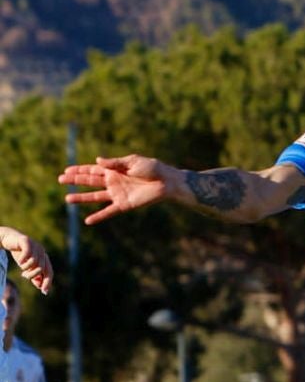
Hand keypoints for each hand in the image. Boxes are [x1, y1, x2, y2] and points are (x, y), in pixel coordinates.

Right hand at [0, 227, 51, 291]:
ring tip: (21, 267)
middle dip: (33, 275)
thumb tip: (40, 286)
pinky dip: (23, 260)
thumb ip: (33, 275)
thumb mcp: (26, 266)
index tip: (44, 292)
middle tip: (24, 275)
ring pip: (35, 262)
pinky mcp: (26, 241)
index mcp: (44, 257)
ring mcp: (35, 245)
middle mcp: (42, 251)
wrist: (8, 239)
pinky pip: (28, 253)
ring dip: (27, 268)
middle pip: (42, 268)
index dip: (48, 282)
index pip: (49, 272)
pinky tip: (19, 261)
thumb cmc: (19, 253)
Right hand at [60, 156, 174, 224]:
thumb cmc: (153, 169)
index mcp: (115, 169)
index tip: (66, 170)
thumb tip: (98, 160)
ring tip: (67, 199)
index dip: (80, 170)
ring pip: (95, 196)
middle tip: (60, 180)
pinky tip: (87, 221)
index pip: (93, 169)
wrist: (167, 182)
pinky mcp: (124, 204)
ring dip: (81, 198)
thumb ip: (115, 163)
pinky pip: (109, 212)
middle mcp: (113, 182)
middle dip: (75, 180)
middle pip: (90, 181)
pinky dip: (98, 216)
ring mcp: (118, 194)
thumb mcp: (133, 162)